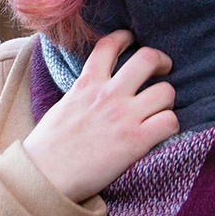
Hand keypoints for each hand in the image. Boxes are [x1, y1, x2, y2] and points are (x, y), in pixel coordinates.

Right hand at [23, 30, 179, 201]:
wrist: (44, 177)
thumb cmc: (47, 147)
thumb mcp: (63, 106)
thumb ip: (83, 92)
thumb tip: (95, 89)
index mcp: (86, 83)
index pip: (110, 44)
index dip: (126, 38)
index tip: (133, 42)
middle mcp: (108, 94)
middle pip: (149, 58)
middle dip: (162, 62)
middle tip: (163, 71)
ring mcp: (124, 116)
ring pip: (166, 92)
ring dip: (166, 101)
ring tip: (159, 110)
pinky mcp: (136, 141)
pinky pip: (170, 121)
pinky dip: (170, 125)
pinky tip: (161, 132)